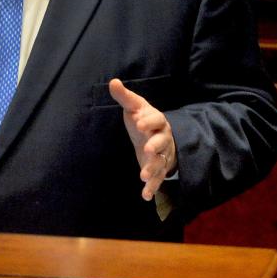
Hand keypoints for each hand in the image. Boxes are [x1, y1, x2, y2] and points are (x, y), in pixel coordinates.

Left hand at [109, 78, 176, 200]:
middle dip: (156, 146)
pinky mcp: (159, 168)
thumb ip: (124, 96)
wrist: (157, 135)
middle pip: (162, 142)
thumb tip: (113, 81)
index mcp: (157, 120)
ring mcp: (162, 154)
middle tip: (148, 149)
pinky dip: (152, 187)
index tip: (139, 124)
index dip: (149, 121)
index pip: (156, 119)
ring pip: (160, 162)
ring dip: (153, 169)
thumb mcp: (135, 107)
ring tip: (143, 176)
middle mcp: (163, 138)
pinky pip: (158, 178)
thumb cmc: (143, 119)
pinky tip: (145, 196)